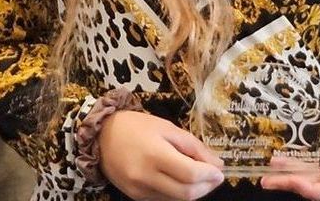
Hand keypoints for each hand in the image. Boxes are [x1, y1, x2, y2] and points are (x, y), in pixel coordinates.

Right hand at [97, 109, 224, 200]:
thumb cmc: (135, 126)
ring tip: (199, 177)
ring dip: (194, 191)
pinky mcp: (136, 197)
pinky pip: (164, 199)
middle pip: (186, 193)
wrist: (100, 136)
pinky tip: (181, 180)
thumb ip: (193, 146)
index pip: (190, 174)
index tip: (220, 172)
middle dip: (206, 187)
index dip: (209, 176)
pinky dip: (177, 192)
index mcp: (155, 154)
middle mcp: (146, 176)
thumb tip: (217, 164)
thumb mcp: (166, 127)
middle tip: (214, 176)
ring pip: (177, 200)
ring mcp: (140, 190)